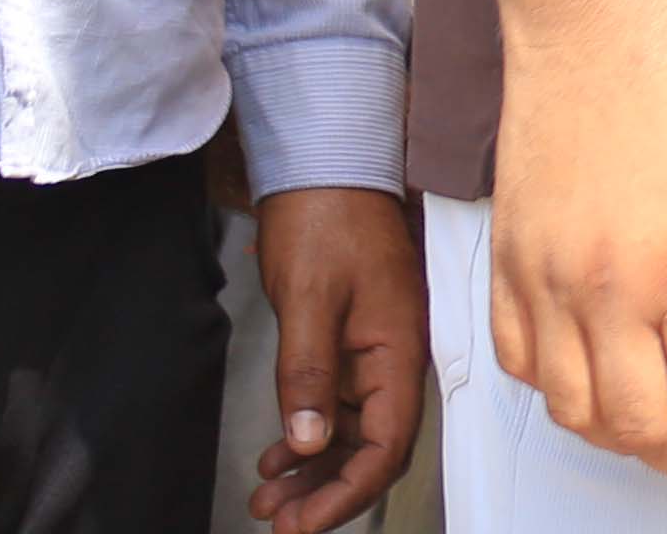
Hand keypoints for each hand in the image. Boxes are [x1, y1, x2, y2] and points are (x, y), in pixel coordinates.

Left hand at [250, 183, 426, 531]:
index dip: (347, 493)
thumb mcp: (311, 299)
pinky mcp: (352, 345)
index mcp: (399, 348)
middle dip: (327, 493)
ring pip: (353, 433)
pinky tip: (278, 455)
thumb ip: (310, 373)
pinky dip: (308, 438)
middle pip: (374, 448)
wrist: (328, 169)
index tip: (302, 524)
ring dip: (313, 471)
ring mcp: (375, 353)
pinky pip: (338, 408)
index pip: (387, 445)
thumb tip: (309, 441)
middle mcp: (395, 358)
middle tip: (278, 521)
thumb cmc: (328, 222)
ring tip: (267, 497)